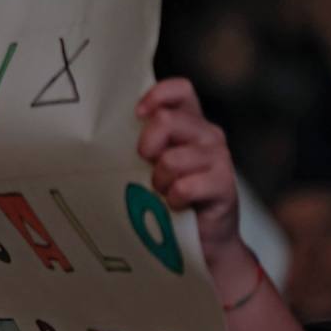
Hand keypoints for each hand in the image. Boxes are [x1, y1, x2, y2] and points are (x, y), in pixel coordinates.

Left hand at [136, 79, 245, 272]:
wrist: (201, 240)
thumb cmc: (168, 197)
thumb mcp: (150, 164)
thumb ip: (141, 143)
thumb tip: (105, 132)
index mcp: (189, 122)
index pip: (180, 89)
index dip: (156, 96)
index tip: (137, 116)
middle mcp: (207, 134)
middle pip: (167, 119)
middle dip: (146, 146)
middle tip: (145, 168)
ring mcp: (220, 158)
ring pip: (173, 157)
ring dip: (159, 180)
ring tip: (162, 192)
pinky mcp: (225, 185)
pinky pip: (186, 185)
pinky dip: (174, 199)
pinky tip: (176, 206)